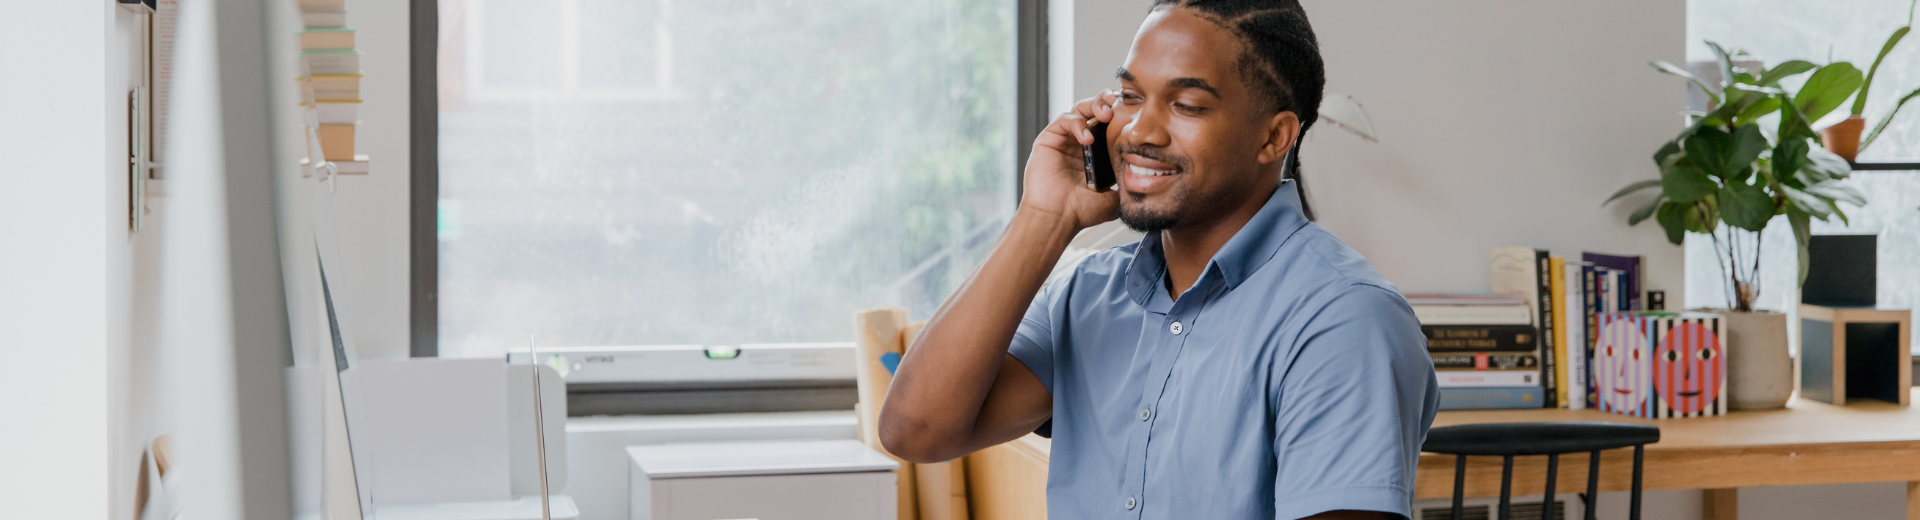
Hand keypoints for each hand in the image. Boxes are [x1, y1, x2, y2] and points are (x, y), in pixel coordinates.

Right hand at [1019, 90, 1121, 231]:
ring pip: (1080, 109)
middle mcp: (1080, 143)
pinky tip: (1087, 138)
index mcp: (1096, 152)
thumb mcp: (1114, 197)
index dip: (1120, 114)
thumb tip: (1147, 179)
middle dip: (1107, 103)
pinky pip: (1064, 120)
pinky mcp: (1048, 140)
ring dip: (1095, 106)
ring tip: (1106, 114)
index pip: (1109, 124)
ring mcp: (1064, 140)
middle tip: (1118, 106)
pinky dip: (1077, 124)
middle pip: (1095, 110)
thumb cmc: (1081, 211)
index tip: (1134, 112)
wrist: (1057, 219)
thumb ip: (1127, 185)